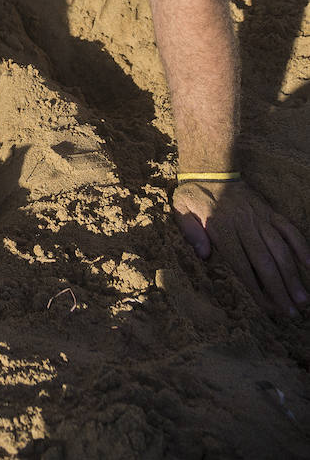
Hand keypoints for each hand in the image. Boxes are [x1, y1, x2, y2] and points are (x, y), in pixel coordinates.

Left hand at [174, 179, 309, 316]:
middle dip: (280, 290)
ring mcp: (260, 217)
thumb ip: (190, 232)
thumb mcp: (181, 209)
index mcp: (222, 229)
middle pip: (265, 262)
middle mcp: (244, 225)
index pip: (242, 265)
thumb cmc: (195, 193)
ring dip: (292, 275)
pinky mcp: (270, 211)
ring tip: (302, 298)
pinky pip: (289, 228)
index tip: (268, 308)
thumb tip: (203, 256)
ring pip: (280, 249)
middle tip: (292, 312)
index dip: (256, 289)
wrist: (212, 167)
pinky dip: (301, 245)